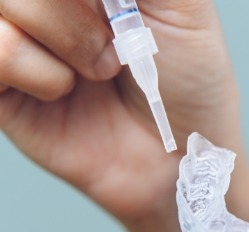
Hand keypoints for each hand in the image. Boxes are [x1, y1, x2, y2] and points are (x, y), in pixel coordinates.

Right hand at [0, 0, 238, 218]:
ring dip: (64, 34)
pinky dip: (36, 69)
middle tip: (116, 39)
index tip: (112, 8)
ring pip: (3, 1)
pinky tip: (65, 90)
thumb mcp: (184, 6)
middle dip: (75, 7)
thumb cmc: (189, 85)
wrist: (177, 157)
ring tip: (101, 70)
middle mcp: (52, 5)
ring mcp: (23, 38)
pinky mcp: (2, 83)